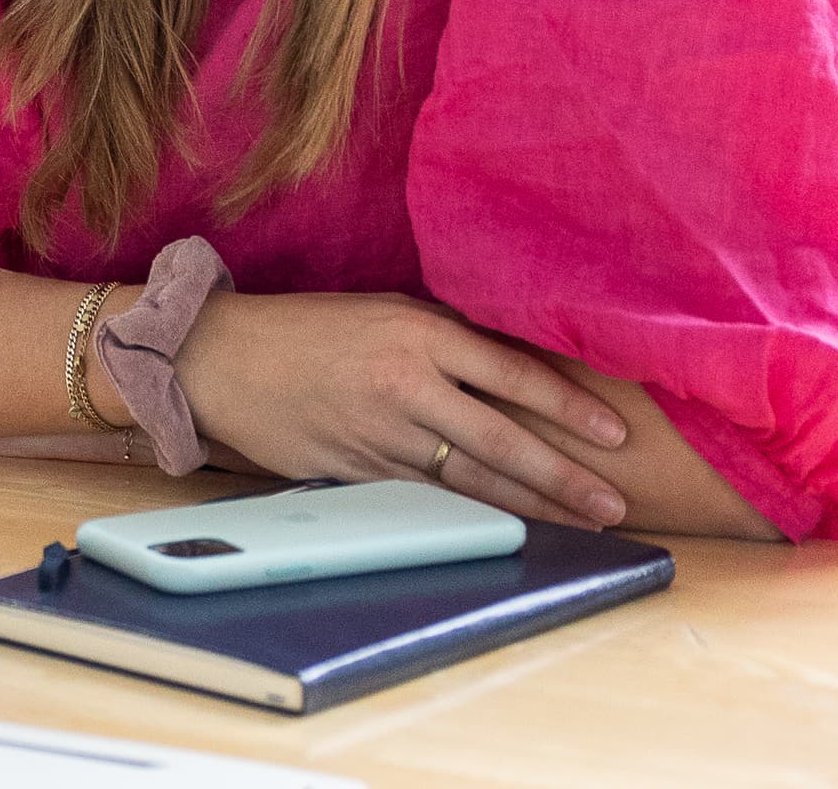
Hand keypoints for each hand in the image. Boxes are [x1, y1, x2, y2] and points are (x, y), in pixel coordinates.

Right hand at [176, 288, 631, 527]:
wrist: (221, 358)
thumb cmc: (305, 328)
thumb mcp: (380, 310)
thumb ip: (442, 337)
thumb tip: (510, 364)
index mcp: (416, 332)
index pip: (511, 373)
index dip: (568, 407)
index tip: (615, 434)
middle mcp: (405, 384)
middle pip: (503, 439)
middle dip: (566, 475)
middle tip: (616, 502)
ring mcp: (382, 433)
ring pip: (473, 479)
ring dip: (533, 505)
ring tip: (583, 523)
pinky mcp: (359, 471)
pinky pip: (429, 497)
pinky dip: (474, 514)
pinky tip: (509, 527)